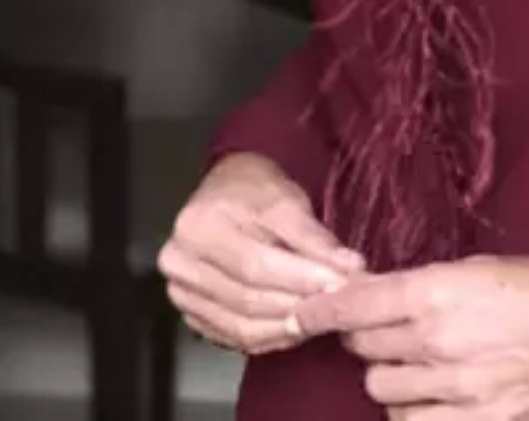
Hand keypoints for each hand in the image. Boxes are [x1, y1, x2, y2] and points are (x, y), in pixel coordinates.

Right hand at [159, 151, 363, 354]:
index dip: (301, 278)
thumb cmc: (256, 191)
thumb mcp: (287, 199)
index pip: (256, 264)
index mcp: (199, 225)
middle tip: (337, 304)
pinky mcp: (189, 313)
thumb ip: (314, 237)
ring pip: (239, 325)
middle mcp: (179, 262)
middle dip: (298, 305)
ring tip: (321, 317)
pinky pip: (231, 337)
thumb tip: (349, 267)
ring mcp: (180, 292)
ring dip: (286, 327)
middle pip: (246, 298)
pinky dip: (267, 337)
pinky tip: (294, 328)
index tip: (340, 282)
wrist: (226, 191)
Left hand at [294, 253, 528, 418]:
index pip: (359, 303)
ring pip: (382, 388)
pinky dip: (413, 411)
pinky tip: (430, 396)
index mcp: (441, 291)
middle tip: (384, 327)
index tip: (305, 311)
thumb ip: (430, 285)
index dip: (325, 307)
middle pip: (365, 346)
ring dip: (390, 373)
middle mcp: (440, 340)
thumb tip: (386, 296)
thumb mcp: (484, 267)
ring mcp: (456, 388)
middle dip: (366, 334)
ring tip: (415, 361)